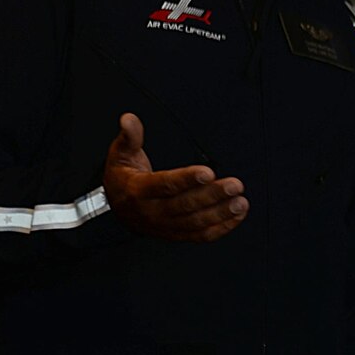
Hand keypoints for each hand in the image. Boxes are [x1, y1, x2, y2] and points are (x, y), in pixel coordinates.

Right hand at [102, 113, 247, 241]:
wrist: (114, 210)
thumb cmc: (122, 179)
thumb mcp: (120, 155)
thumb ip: (130, 136)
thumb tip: (128, 119)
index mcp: (139, 190)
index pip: (165, 185)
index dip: (187, 179)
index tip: (208, 172)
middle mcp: (153, 211)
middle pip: (185, 205)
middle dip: (213, 195)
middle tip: (234, 185)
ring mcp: (165, 226)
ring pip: (195, 222)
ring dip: (221, 213)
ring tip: (240, 202)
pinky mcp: (176, 234)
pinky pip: (200, 236)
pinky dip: (221, 228)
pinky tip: (237, 216)